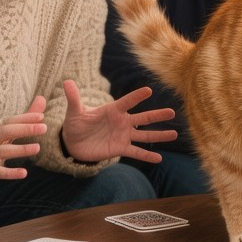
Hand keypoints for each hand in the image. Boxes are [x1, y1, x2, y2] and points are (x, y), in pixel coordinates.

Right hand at [0, 96, 47, 187]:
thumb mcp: (0, 133)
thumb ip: (23, 119)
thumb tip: (42, 99)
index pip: (11, 121)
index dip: (25, 118)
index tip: (41, 115)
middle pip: (6, 131)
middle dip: (25, 129)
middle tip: (44, 127)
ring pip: (3, 151)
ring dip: (20, 149)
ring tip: (37, 148)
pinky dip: (10, 173)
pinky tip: (24, 173)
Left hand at [60, 80, 176, 164]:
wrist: (74, 143)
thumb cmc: (75, 124)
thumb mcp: (74, 112)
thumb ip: (74, 98)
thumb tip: (67, 82)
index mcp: (113, 110)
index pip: (127, 102)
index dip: (136, 97)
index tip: (148, 91)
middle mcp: (122, 122)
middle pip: (143, 118)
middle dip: (157, 115)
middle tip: (172, 112)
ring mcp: (123, 135)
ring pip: (144, 135)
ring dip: (159, 135)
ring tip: (174, 133)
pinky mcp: (120, 148)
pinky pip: (136, 152)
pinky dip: (146, 156)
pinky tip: (158, 158)